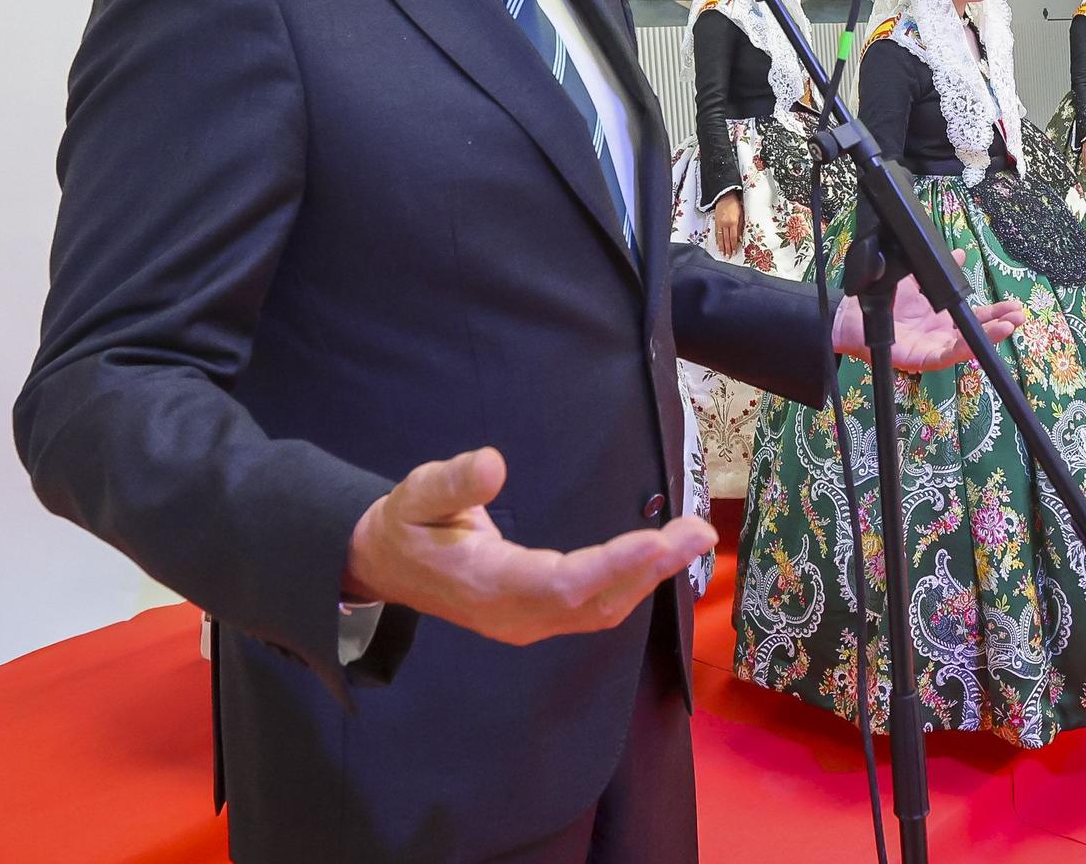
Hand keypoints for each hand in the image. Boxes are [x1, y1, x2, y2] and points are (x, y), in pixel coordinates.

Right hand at [342, 448, 711, 647]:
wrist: (386, 568)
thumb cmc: (404, 527)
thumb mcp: (414, 496)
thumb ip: (451, 483)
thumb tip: (492, 463)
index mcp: (488, 585)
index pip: (562, 583)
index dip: (613, 564)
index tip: (658, 540)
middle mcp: (516, 614)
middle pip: (595, 602)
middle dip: (652, 568)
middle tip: (700, 531)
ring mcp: (529, 622)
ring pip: (601, 610)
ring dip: (651, 577)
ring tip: (693, 538)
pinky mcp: (538, 617)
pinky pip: (594, 608)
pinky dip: (633, 583)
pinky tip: (660, 557)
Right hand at [712, 194, 744, 257]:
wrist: (725, 196)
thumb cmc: (735, 204)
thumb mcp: (741, 214)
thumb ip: (740, 226)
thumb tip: (740, 237)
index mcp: (733, 222)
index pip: (733, 237)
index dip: (733, 246)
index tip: (734, 252)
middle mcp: (725, 224)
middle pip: (726, 239)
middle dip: (727, 248)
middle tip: (728, 256)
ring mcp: (719, 223)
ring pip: (720, 237)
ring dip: (722, 246)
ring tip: (722, 253)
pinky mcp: (716, 222)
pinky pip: (716, 233)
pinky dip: (717, 240)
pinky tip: (718, 244)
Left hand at [831, 248, 1023, 370]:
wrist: (851, 313)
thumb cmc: (882, 300)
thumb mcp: (914, 280)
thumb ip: (936, 270)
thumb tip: (959, 254)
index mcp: (939, 317)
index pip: (972, 316)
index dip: (993, 312)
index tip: (1012, 305)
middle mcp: (938, 334)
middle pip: (975, 332)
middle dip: (1000, 324)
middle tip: (1019, 315)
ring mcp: (931, 347)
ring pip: (966, 346)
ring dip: (989, 337)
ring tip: (1010, 326)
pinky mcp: (919, 359)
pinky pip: (946, 356)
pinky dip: (965, 349)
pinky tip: (979, 342)